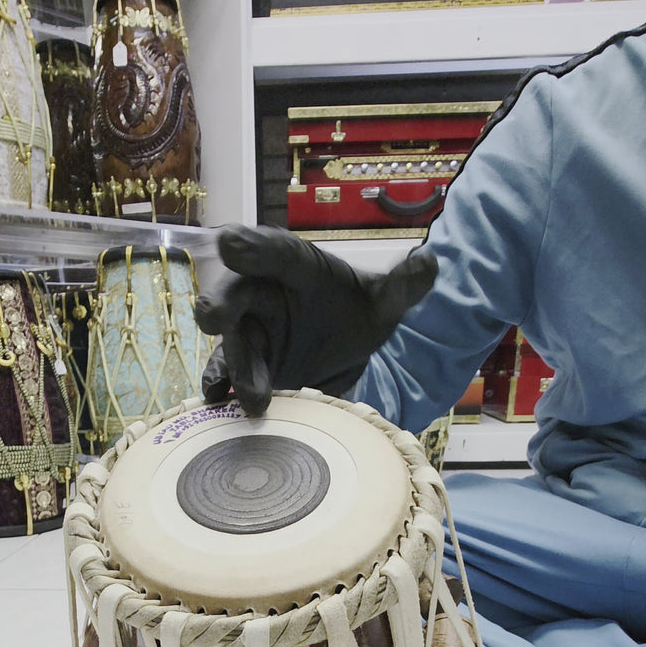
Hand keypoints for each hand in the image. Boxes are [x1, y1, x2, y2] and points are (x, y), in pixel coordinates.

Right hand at [196, 224, 436, 415]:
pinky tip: (218, 404)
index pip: (271, 252)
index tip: (229, 242)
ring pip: (230, 345)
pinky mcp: (243, 369)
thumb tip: (431, 264)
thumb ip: (401, 286)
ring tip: (254, 397)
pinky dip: (221, 390)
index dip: (250, 247)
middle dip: (220, 304)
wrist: (346, 356)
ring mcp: (248, 334)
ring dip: (235, 368)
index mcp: (292, 267)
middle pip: (232, 295)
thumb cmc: (355, 315)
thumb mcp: (382, 303)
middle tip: (214, 316)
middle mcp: (261, 295)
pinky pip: (224, 377)